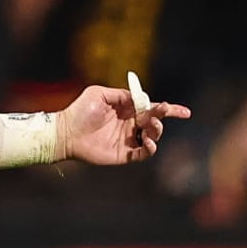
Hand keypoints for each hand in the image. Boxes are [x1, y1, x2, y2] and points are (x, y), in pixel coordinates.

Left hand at [58, 85, 190, 164]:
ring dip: (157, 131)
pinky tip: (146, 141)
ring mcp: (128, 139)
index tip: (180, 111)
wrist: (66, 133)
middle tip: (159, 114)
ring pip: (153, 136)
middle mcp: (129, 124)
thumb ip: (120, 94)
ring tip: (148, 128)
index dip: (168, 109)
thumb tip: (140, 96)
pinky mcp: (124, 154)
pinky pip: (144, 153)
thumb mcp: (98, 94)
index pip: (151, 108)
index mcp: (126, 109)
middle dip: (162, 117)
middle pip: (155, 121)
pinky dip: (150, 148)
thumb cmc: (79, 111)